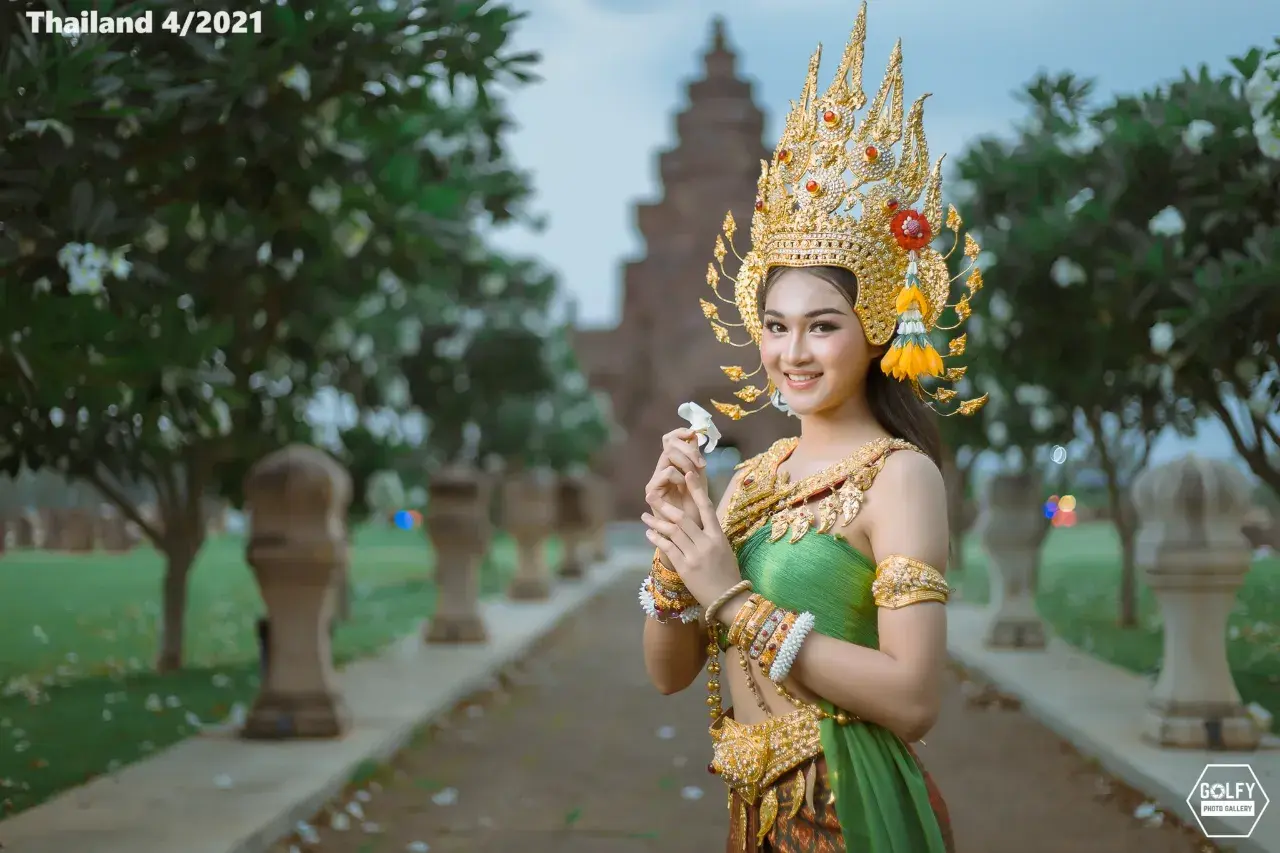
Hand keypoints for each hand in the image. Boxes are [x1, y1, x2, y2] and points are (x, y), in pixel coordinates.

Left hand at [642, 470, 740, 607]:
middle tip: (651, 495)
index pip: (706, 507)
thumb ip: (711, 534)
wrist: (728, 599)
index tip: (688, 474)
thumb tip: (696, 519)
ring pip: (672, 531)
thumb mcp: (724, 549)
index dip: (696, 489)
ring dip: (656, 522)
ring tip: (645, 515)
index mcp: (718, 536)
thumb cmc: (727, 573)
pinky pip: (667, 548)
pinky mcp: (684, 567)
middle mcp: (706, 543)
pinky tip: (649, 533)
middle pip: (682, 518)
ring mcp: (694, 555)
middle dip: (664, 505)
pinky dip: (656, 538)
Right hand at [644, 427, 704, 525]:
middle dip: (689, 449)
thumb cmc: (696, 509)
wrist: (691, 533)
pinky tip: (685, 486)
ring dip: (686, 462)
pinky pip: (667, 472)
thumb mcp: (700, 480)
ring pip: (668, 455)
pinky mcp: (652, 491)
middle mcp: (661, 469)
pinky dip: (680, 476)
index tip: (694, 433)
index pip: (670, 439)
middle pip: (669, 443)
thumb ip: (696, 459)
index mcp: (672, 464)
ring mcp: (655, 480)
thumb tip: (695, 436)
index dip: (680, 432)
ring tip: (695, 476)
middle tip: (701, 464)